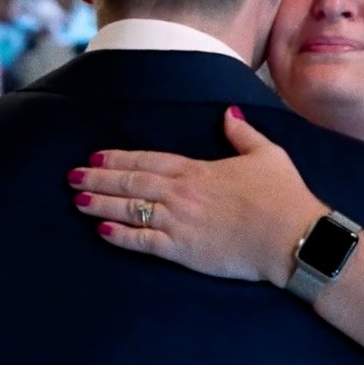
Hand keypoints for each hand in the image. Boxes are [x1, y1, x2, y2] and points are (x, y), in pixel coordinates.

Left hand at [70, 108, 324, 285]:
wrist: (293, 235)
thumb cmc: (283, 195)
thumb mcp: (266, 154)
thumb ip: (242, 134)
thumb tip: (228, 114)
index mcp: (197, 169)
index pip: (147, 159)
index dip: (118, 157)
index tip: (95, 156)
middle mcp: (181, 193)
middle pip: (130, 182)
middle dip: (97, 178)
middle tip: (70, 177)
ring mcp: (179, 222)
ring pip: (129, 210)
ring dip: (100, 203)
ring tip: (77, 200)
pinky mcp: (183, 250)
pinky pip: (143, 241)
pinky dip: (119, 235)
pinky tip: (100, 230)